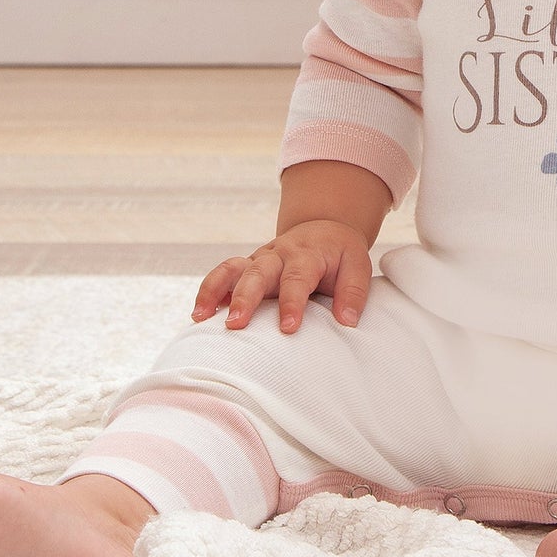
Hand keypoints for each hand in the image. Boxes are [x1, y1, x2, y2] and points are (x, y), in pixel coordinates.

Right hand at [191, 220, 372, 334]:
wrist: (323, 228)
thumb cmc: (340, 254)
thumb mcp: (357, 266)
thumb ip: (353, 292)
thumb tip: (347, 322)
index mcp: (307, 254)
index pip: (298, 278)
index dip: (292, 303)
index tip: (288, 328)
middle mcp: (279, 254)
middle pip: (258, 272)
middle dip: (245, 298)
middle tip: (235, 324)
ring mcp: (260, 259)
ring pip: (233, 268)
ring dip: (215, 290)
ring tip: (200, 317)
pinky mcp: (248, 265)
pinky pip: (223, 273)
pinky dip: (209, 290)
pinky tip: (199, 314)